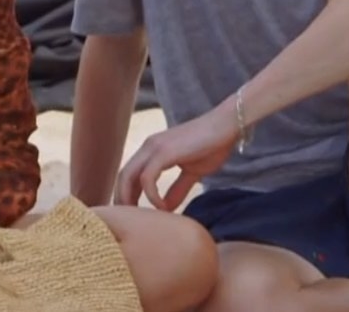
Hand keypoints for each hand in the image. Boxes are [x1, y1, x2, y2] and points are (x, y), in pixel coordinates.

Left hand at [114, 105, 237, 211]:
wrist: (226, 126)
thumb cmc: (212, 146)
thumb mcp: (191, 172)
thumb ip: (178, 188)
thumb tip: (167, 208)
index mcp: (152, 150)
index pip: (128, 175)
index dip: (126, 195)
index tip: (132, 216)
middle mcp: (148, 147)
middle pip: (123, 176)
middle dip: (122, 200)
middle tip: (130, 223)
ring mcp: (154, 148)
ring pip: (128, 176)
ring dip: (130, 199)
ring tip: (141, 218)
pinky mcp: (164, 152)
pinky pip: (147, 177)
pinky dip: (151, 195)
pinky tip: (162, 208)